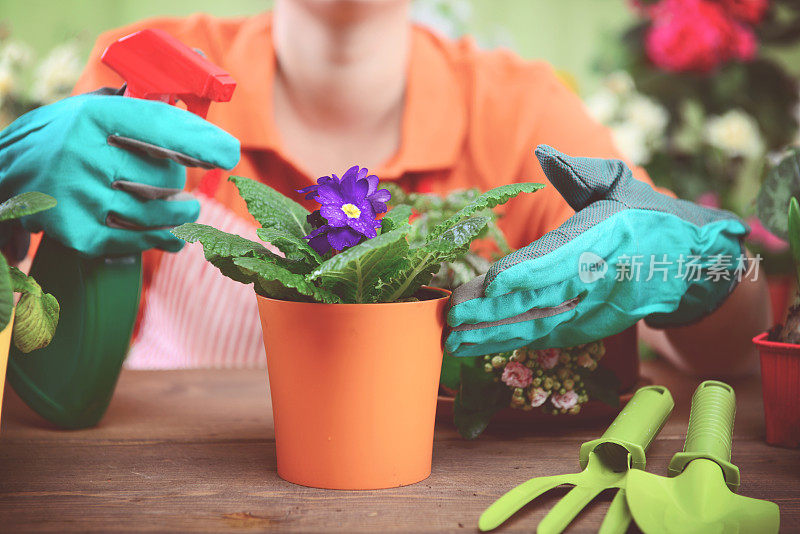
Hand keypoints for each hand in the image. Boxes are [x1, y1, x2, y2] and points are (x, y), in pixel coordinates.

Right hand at [0, 94, 239, 256]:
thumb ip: (142, 104)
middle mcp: (81, 154)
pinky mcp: (75, 232)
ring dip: (181, 215)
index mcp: (92, 116)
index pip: (159, 125)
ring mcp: (77, 196)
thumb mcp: (94, 110)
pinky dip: (164, 240)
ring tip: (186, 210)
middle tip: (181, 185)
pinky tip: (174, 236)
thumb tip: (198, 76)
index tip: (229, 153)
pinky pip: (137, 240)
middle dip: (179, 183)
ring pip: (156, 214)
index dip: (200, 140)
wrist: (4, 175)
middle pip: (163, 177)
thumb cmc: (66, 138)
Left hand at [446, 145, 747, 356]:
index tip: (492, 282)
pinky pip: (548, 337)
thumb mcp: (620, 183)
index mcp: (607, 237)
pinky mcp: (592, 327)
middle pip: (542, 298)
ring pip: (540, 325)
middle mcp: (600, 278)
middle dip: (493, 310)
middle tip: (450, 317)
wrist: (691, 265)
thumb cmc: (647, 216)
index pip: (561, 257)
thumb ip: (579, 172)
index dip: (527, 273)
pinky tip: (479, 345)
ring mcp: (597, 309)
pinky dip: (512, 342)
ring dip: (494, 335)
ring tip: (454, 341)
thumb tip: (542, 153)